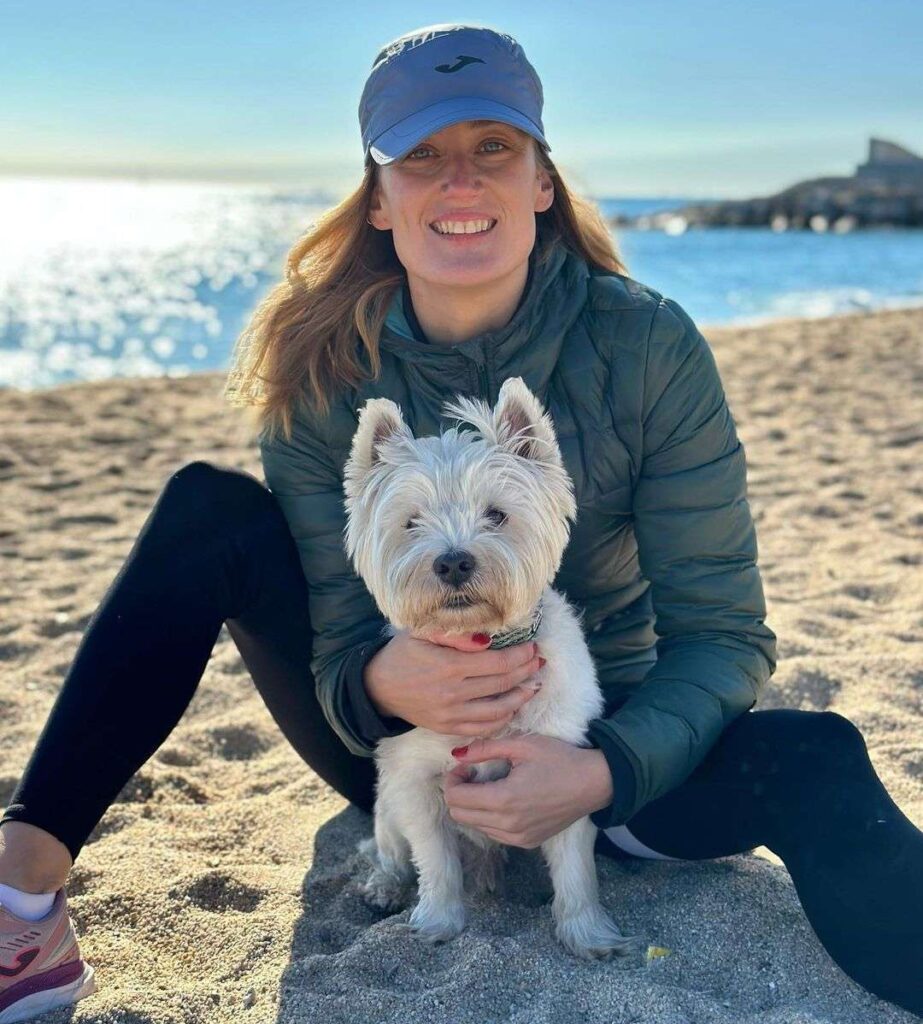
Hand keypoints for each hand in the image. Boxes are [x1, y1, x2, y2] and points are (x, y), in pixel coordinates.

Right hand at [363, 630, 544, 735]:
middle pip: (502, 684)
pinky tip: (512, 707)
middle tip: (540, 662)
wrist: (377, 687)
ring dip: (521, 697)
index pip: (497, 662)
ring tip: (534, 685)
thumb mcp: (423, 633)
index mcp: (448, 665)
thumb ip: (455, 634)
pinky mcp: (447, 728)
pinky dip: (503, 719)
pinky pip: (483, 727)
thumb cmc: (402, 654)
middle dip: (526, 672)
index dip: (520, 656)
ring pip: (498, 710)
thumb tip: (487, 640)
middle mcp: (452, 693)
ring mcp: (451, 714)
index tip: (533, 648)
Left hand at [442, 735, 613, 847]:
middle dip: (458, 792)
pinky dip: (488, 818)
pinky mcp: (527, 843)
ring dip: (472, 806)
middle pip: (459, 816)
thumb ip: (485, 749)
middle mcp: (507, 825)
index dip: (452, 779)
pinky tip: (501, 799)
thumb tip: (457, 753)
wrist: (594, 783)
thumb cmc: (560, 759)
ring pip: (475, 826)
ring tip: (487, 785)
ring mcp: (518, 838)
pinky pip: (493, 833)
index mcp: (504, 799)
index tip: (465, 765)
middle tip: (472, 774)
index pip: (455, 798)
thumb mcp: (522, 744)